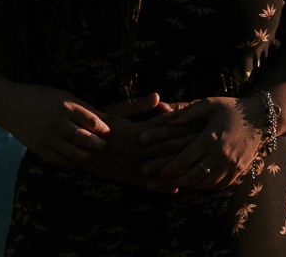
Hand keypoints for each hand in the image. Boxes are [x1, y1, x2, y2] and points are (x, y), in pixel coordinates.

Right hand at [0, 82, 110, 165]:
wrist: (9, 104)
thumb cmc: (40, 96)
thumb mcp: (63, 95)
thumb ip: (85, 107)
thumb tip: (107, 118)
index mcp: (66, 106)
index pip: (93, 122)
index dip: (104, 129)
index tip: (108, 132)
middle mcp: (57, 123)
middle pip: (86, 139)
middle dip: (99, 144)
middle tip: (103, 145)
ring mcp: (47, 137)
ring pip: (75, 153)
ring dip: (87, 154)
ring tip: (90, 151)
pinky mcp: (38, 148)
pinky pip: (59, 160)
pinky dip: (70, 160)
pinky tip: (74, 155)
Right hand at [81, 94, 195, 190]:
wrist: (76, 148)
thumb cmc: (97, 125)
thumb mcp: (115, 111)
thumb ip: (138, 106)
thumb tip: (159, 97)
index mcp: (136, 134)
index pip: (166, 130)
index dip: (184, 127)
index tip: (202, 124)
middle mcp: (136, 153)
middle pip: (168, 149)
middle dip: (188, 146)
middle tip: (209, 144)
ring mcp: (131, 168)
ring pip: (160, 169)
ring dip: (179, 168)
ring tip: (198, 167)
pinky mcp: (125, 178)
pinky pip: (147, 185)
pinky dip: (162, 187)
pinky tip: (176, 189)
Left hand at [146, 96, 265, 189]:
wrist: (261, 118)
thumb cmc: (231, 108)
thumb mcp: (209, 104)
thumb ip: (187, 112)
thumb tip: (166, 120)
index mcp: (212, 138)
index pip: (186, 158)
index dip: (171, 168)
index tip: (160, 172)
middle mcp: (222, 154)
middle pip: (194, 175)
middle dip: (177, 181)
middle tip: (165, 182)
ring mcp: (232, 164)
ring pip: (206, 183)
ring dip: (191, 185)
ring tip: (179, 184)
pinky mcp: (239, 170)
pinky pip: (220, 184)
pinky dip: (207, 186)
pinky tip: (198, 183)